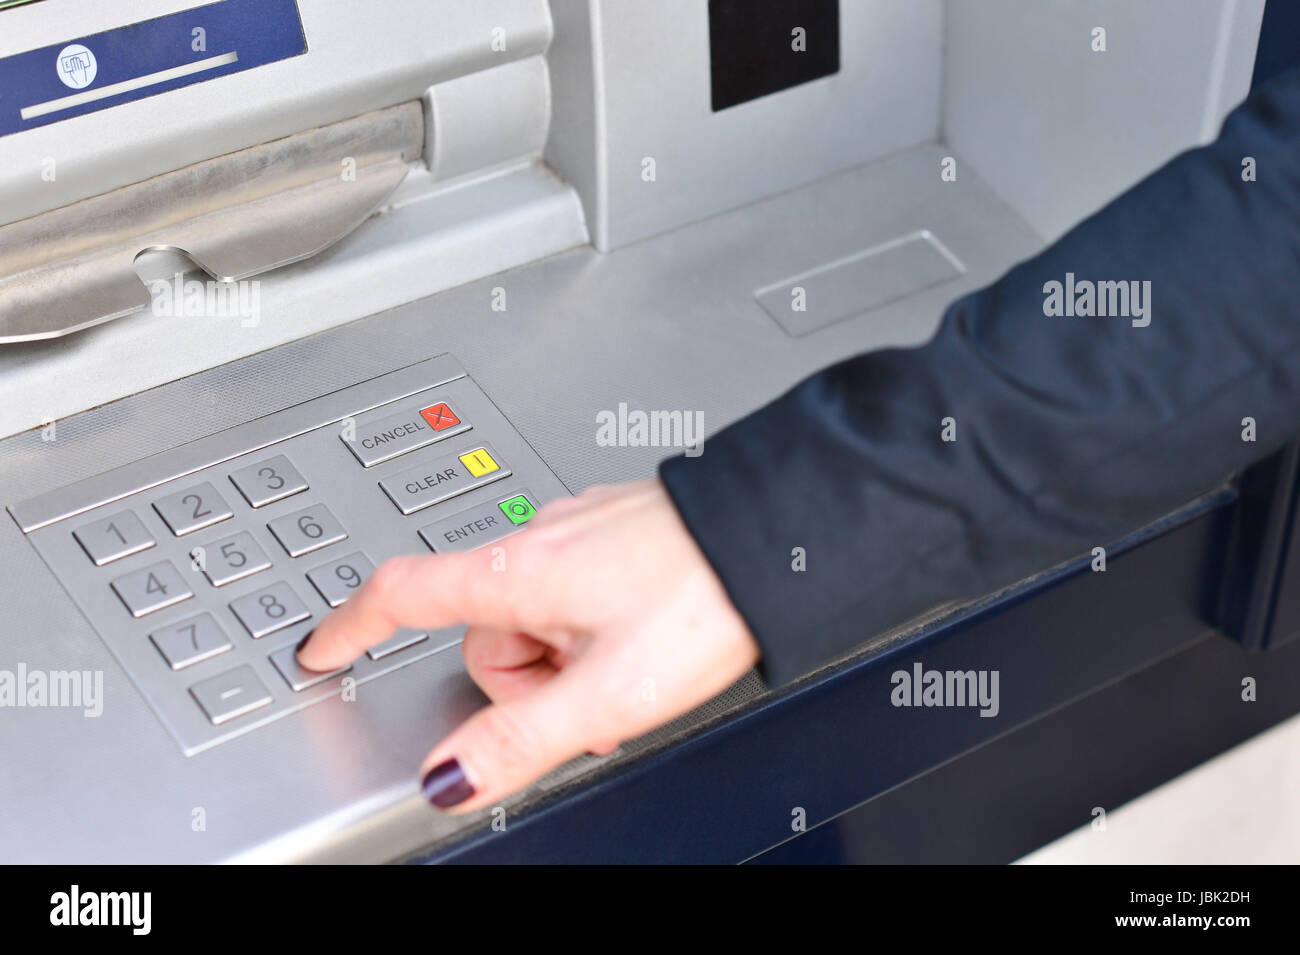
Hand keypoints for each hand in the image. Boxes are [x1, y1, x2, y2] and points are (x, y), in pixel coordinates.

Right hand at [296, 479, 759, 810]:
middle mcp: (537, 537)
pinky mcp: (614, 531)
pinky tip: (641, 636)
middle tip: (588, 698)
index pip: (400, 594)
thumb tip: (451, 777)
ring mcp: (578, 529)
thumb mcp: (606, 691)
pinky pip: (573, 588)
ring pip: (532, 613)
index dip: (351, 627)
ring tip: (626, 666)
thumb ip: (519, 739)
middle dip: (523, 679)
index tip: (322, 649)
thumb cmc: (704, 596)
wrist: (776, 537)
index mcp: (515, 571)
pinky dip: (590, 625)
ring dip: (564, 655)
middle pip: (481, 628)